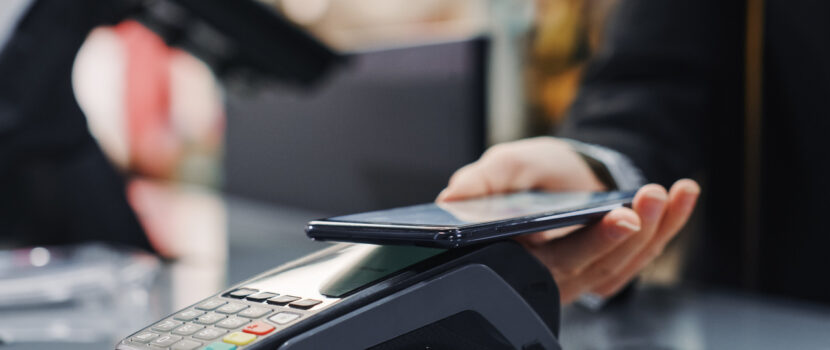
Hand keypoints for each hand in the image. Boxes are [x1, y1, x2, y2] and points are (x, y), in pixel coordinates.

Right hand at [436, 137, 699, 303]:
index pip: (553, 260)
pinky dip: (670, 223)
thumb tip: (450, 198)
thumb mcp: (502, 167)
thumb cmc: (529, 174)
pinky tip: (684, 194)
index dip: (589, 243)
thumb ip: (480, 181)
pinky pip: (645, 253)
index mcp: (519, 256)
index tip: (619, 217)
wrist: (561, 169)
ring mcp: (588, 272)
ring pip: (626, 262)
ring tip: (667, 190)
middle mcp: (554, 273)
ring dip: (655, 227)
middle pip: (597, 264)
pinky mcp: (614, 265)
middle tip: (648, 197)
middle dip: (629, 233)